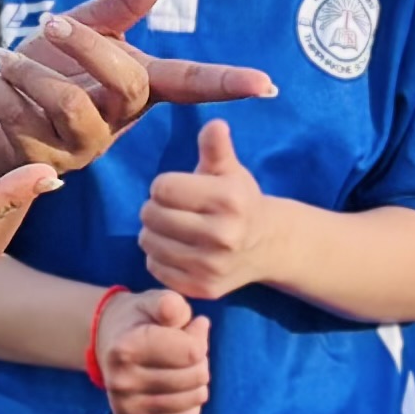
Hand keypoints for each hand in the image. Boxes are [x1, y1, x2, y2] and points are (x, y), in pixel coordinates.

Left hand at [0, 0, 277, 177]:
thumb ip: (124, 2)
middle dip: (86, 43)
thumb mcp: (85, 27)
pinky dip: (1, 91)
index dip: (228, 84)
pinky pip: (26, 121)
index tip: (266, 85)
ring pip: (68, 102)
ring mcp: (86, 147)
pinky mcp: (45, 163)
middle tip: (51, 20)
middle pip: (125, 82)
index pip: (192, 85)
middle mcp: (120, 121)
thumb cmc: (47, 70)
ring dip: (28, 70)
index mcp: (139, 86)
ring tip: (2, 55)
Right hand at [98, 288, 209, 413]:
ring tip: (179, 369)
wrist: (108, 343)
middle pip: (196, 377)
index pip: (193, 351)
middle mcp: (121, 382)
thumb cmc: (140, 320)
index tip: (188, 330)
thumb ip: (172, 304)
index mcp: (126, 348)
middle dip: (199, 360)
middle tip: (183, 351)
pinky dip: (189, 407)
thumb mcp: (154, 301)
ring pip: (194, 400)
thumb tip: (199, 324)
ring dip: (196, 383)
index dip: (199, 337)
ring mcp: (125, 408)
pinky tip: (176, 392)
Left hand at [140, 118, 297, 301]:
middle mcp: (223, 236)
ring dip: (153, 231)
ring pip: (149, 242)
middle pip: (151, 215)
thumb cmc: (238, 200)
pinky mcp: (202, 288)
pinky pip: (154, 267)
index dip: (165, 185)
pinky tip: (177, 249)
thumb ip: (216, 147)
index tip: (178, 189)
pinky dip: (158, 257)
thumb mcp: (230, 170)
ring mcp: (212, 266)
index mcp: (229, 200)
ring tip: (172, 227)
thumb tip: (214, 125)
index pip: (162, 187)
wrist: (266, 246)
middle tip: (172, 209)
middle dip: (155, 207)